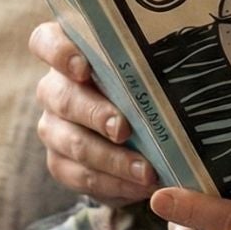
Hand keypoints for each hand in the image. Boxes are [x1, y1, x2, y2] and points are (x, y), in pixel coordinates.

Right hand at [29, 21, 159, 204]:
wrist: (143, 133)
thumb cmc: (151, 85)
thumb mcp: (152, 68)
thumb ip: (154, 59)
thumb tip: (184, 56)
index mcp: (70, 52)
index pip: (46, 42)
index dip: (59, 53)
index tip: (84, 68)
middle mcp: (54, 88)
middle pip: (62, 97)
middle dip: (95, 114)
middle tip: (123, 129)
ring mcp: (53, 127)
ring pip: (71, 142)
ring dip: (110, 158)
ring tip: (146, 171)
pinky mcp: (60, 162)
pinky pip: (79, 176)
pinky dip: (112, 183)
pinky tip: (140, 186)